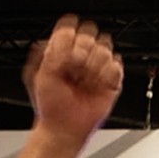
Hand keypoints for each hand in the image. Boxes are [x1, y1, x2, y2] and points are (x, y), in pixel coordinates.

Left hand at [29, 17, 122, 146]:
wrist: (63, 129)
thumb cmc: (50, 107)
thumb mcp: (42, 74)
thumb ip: (53, 49)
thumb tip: (67, 33)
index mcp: (63, 52)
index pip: (71, 29)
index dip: (68, 41)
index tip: (63, 58)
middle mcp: (81, 56)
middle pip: (90, 35)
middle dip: (81, 54)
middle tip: (73, 73)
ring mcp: (97, 67)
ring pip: (104, 48)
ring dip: (93, 68)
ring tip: (84, 83)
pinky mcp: (112, 79)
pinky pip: (116, 66)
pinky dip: (106, 77)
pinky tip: (96, 87)